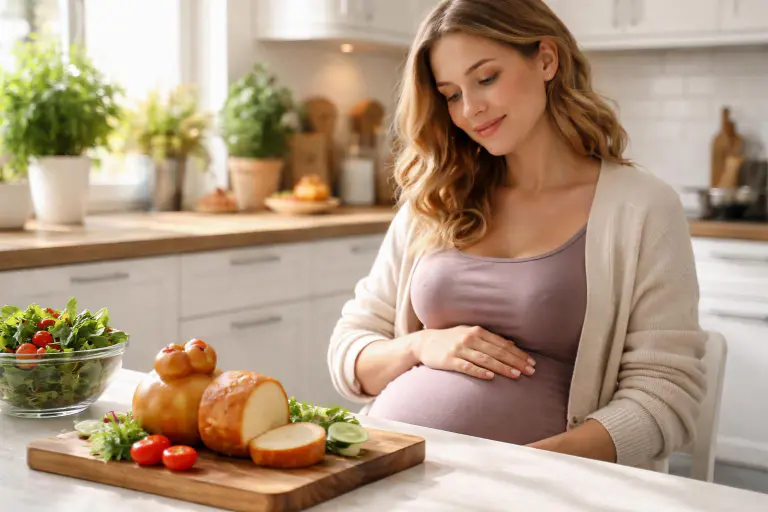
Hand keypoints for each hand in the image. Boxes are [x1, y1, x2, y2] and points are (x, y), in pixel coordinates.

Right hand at [413, 326, 535, 379]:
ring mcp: (459, 349)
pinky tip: (490, 376)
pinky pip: (467, 367)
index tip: (531, 363)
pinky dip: (479, 371)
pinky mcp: (449, 360)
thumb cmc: (451, 339)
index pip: (503, 344)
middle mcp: (470, 338)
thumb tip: (512, 343)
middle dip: (516, 361)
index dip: (518, 353)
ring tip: (516, 375)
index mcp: (477, 331)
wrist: (424, 343)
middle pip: (497, 351)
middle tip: (531, 371)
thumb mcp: (470, 334)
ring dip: (502, 367)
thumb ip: (490, 339)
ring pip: (485, 359)